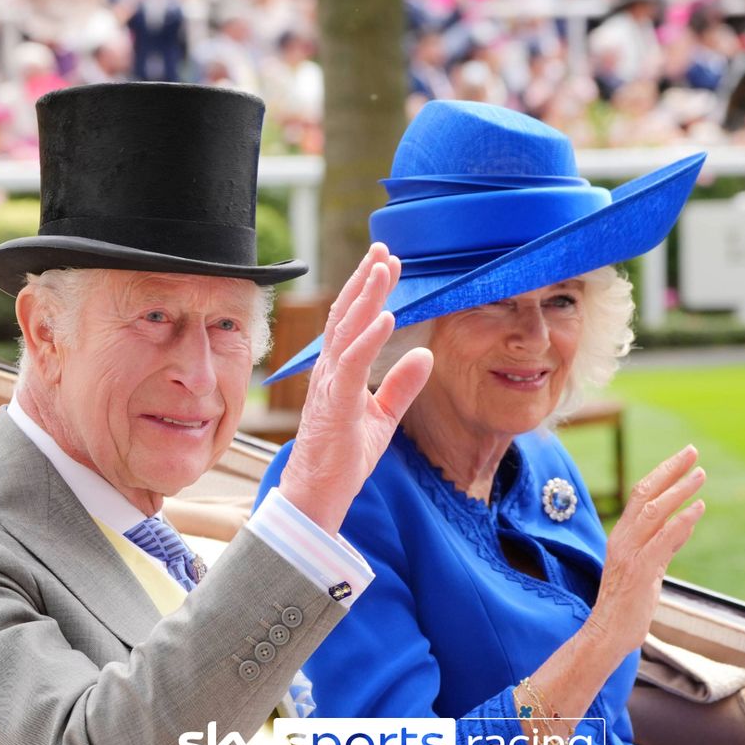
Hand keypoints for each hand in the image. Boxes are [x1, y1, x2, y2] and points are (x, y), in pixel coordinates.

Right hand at [278, 243, 431, 533]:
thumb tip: (425, 355)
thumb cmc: (343, 458)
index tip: (388, 263)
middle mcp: (329, 371)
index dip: (369, 289)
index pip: (352, 321)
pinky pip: (351, 363)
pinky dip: (368, 338)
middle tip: (384, 249)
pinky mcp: (334, 404)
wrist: (318, 495)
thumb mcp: (383, 417)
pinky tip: (386, 317)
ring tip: (384, 268)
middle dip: (366, 280)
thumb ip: (401, 385)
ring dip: (366, 297)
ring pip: (346, 330)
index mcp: (338, 372)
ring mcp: (329, 385)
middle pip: (346, 314)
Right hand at [581, 445, 704, 658]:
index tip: (684, 458)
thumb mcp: (649, 568)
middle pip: (645, 493)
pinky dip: (682, 521)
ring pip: (654, 511)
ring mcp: (630, 553)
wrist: (607, 634)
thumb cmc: (627, 605)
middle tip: (693, 452)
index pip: (641, 494)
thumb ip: (664, 545)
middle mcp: (623, 539)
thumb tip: (685, 523)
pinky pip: (663, 539)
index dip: (663, 473)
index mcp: (622, 536)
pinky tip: (698, 508)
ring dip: (679, 491)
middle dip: (670, 470)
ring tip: (700, 475)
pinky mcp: (640, 571)